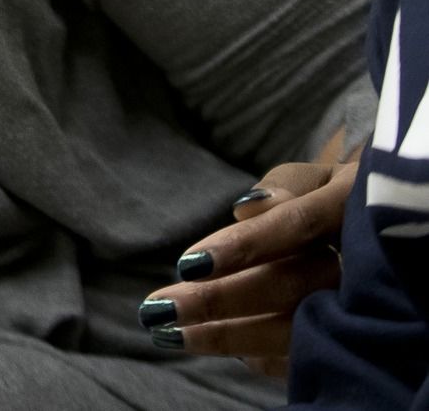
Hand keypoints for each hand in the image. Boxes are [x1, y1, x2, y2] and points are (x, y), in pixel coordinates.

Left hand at [138, 151, 355, 376]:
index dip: (244, 245)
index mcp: (351, 204)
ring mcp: (366, 309)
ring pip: (296, 331)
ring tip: (169, 333)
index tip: (186, 264)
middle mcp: (367, 261)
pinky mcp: (356, 343)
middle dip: (220, 299)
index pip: (297, 225)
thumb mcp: (313, 180)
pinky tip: (213, 344)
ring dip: (227, 337)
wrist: (379, 239)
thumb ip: (285, 186)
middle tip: (158, 306)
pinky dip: (258, 356)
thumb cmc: (328, 202)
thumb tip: (247, 208)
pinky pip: (304, 358)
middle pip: (289, 286)